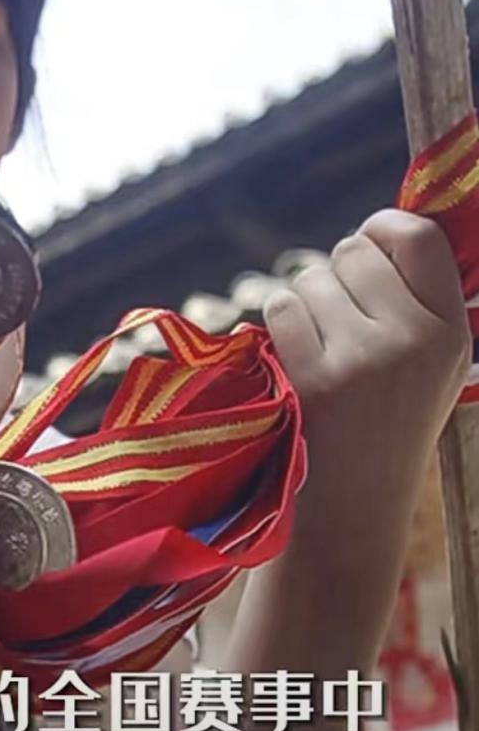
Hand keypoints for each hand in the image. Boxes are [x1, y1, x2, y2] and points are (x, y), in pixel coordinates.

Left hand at [263, 209, 470, 575]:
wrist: (353, 504)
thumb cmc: (386, 422)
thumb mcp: (430, 363)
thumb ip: (416, 298)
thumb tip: (380, 227)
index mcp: (452, 330)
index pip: (419, 235)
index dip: (383, 228)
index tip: (369, 248)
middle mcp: (415, 338)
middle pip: (352, 250)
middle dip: (336, 275)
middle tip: (339, 321)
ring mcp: (364, 358)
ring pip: (310, 277)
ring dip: (303, 303)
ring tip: (320, 349)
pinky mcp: (316, 376)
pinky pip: (280, 306)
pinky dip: (278, 325)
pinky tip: (295, 359)